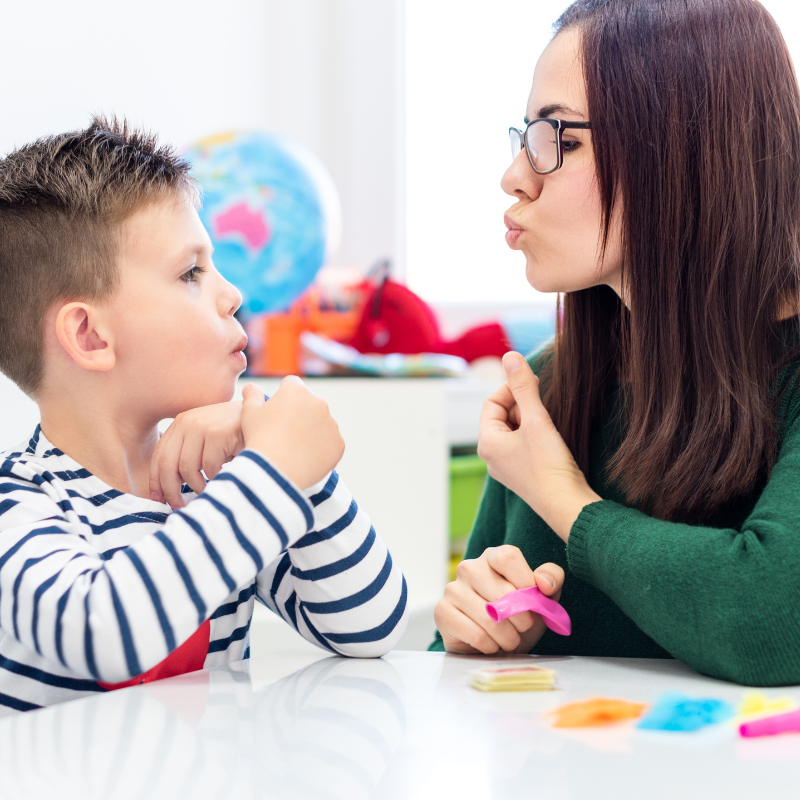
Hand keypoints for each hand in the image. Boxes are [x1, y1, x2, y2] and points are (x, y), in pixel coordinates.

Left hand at [150, 401, 244, 507]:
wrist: (264, 417)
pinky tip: (222, 477)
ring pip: (187, 469)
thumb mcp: (207, 438)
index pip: (159, 456)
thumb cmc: (235, 433)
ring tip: (206, 490)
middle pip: (168, 465)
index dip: (156, 481)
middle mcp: (188, 421)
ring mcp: (203, 426)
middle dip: (171, 491)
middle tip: (178, 506)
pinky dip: (215, 478)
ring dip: (197, 486)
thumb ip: (189, 453)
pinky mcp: (218, 433)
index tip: (159, 499)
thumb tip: (168, 488)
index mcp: (181, 423)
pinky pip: (209, 467)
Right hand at [241, 378, 343, 489]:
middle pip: (309, 405)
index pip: (292, 384)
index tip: (278, 409)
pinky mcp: (338, 443)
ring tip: (294, 448)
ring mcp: (331, 423)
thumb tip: (251, 387)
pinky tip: (306, 457)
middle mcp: (318, 403)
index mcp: (296, 391)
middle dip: (300, 414)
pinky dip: (321, 449)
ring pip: (322, 424)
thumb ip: (252, 397)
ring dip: (312, 431)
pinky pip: (330, 443)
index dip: (283, 395)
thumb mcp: (249, 414)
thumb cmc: (260, 440)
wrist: (275, 470)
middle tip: (285, 433)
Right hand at [434, 545, 563, 653]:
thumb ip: (552, 579)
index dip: (525, 582)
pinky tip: (490, 644)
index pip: (508, 557)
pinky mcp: (442, 612)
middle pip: (503, 592)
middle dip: (522, 619)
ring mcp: (452, 589)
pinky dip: (490, 646)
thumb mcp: (543, 596)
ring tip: (508, 639)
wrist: (495, 644)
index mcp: (492, 557)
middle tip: (523, 628)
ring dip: (508, 637)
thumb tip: (543, 582)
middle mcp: (469, 568)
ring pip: (489, 618)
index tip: (534, 601)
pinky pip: (476, 634)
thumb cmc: (519, 615)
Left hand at [477, 352, 600, 540]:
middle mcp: (491, 457)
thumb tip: (510, 356)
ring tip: (548, 422)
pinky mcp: (522, 474)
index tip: (533, 384)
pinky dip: (534, 435)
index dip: (511, 388)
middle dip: (521, 404)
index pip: (491, 403)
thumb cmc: (549, 465)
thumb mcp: (536, 419)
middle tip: (543, 402)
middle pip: (501, 416)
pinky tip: (551, 439)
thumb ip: (523, 386)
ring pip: (514, 430)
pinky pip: (522, 445)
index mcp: (487, 443)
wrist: (567, 505)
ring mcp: (506, 467)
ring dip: (530, 419)